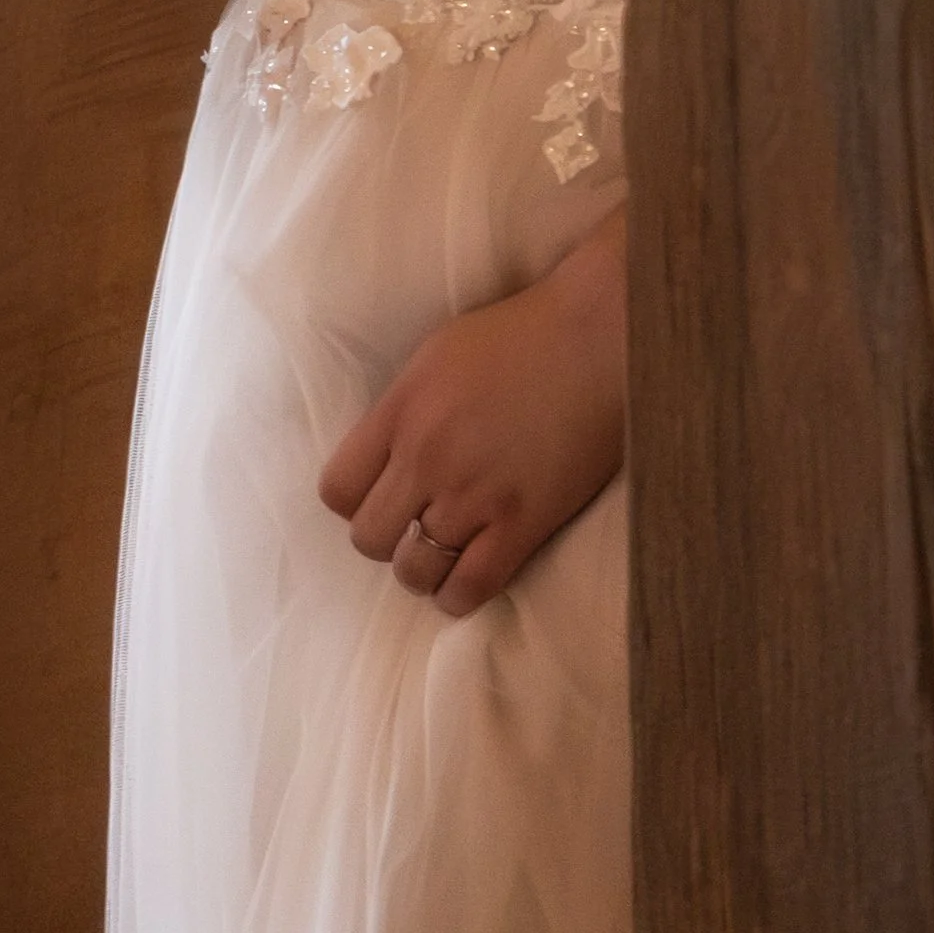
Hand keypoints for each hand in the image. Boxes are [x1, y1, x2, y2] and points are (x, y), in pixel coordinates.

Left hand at [317, 207, 625, 617]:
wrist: (596, 340)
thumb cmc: (519, 336)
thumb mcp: (435, 358)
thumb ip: (402, 410)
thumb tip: (385, 456)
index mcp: (400, 411)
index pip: (337, 488)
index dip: (353, 502)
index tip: (377, 497)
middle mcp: (427, 458)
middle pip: (369, 537)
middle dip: (385, 539)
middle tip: (412, 527)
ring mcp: (474, 495)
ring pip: (415, 570)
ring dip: (422, 570)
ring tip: (441, 555)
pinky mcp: (523, 523)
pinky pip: (471, 587)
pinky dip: (458, 595)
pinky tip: (464, 582)